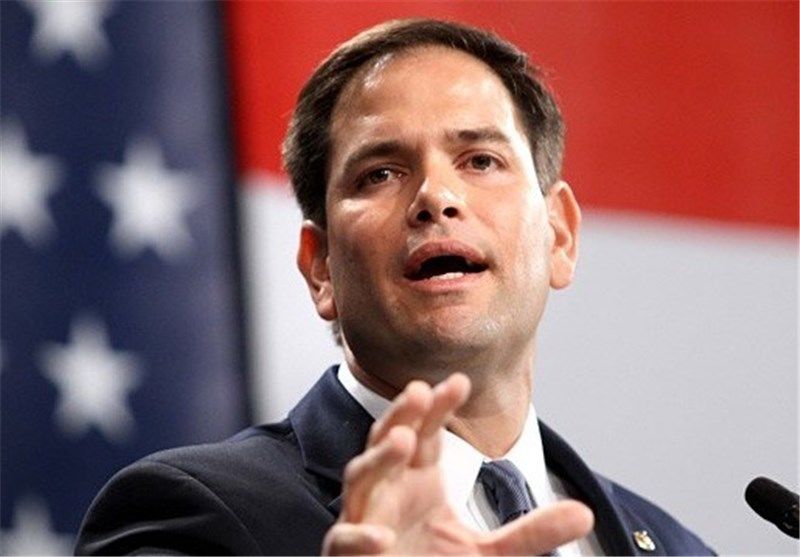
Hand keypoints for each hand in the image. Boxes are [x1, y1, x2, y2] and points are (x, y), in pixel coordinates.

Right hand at [323, 374, 593, 554]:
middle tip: (420, 391)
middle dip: (401, 414)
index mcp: (417, 480)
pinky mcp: (350, 554)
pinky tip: (382, 535)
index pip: (425, 431)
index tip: (459, 382)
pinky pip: (345, 539)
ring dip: (378, 458)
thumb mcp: (491, 553)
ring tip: (403, 439)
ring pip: (360, 477)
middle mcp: (389, 490)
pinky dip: (359, 534)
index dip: (437, 406)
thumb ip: (532, 532)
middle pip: (387, 440)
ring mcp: (366, 518)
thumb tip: (585, 511)